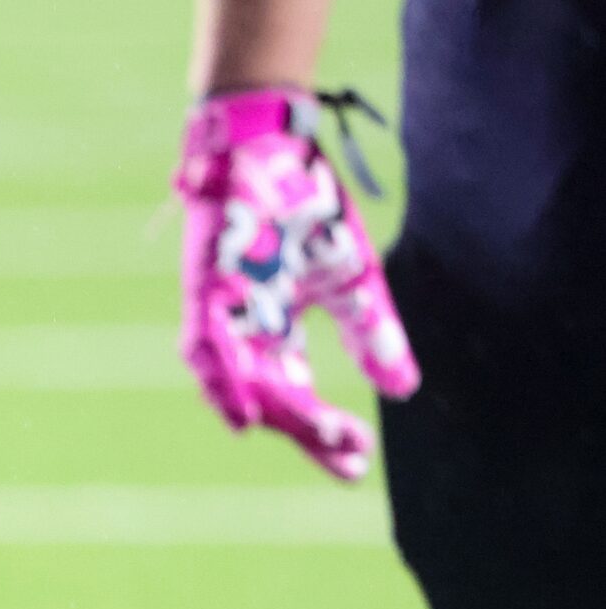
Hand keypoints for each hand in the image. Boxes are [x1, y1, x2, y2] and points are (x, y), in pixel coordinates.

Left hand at [175, 87, 418, 482]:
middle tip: (346, 456)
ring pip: (243, 380)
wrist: (270, 145)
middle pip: (273, 398)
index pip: (297, 395)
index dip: (323, 432)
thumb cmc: (304, 210)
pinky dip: (223, 382)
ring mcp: (221, 313)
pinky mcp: (204, 289)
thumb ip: (371, 335)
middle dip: (311, 430)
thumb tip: (405, 390)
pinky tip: (243, 416)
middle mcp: (244, 332)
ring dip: (277, 410)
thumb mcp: (351, 280)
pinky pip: (207, 346)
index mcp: (275, 332)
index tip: (356, 464)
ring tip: (314, 436)